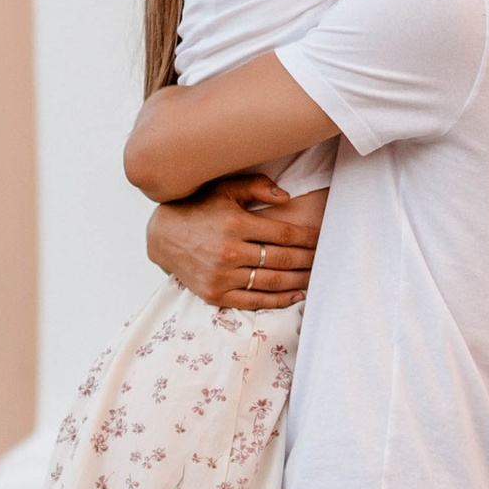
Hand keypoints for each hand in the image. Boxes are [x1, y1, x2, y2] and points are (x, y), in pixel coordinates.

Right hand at [146, 174, 325, 310]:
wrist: (163, 235)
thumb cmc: (200, 207)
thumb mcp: (225, 189)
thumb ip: (257, 187)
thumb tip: (288, 198)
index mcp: (235, 224)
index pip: (283, 234)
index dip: (307, 237)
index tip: (322, 237)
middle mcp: (229, 252)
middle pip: (282, 259)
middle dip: (308, 259)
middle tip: (325, 257)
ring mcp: (221, 276)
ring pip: (272, 282)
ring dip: (298, 280)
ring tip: (315, 276)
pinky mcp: (214, 294)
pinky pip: (254, 301)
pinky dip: (279, 300)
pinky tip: (296, 294)